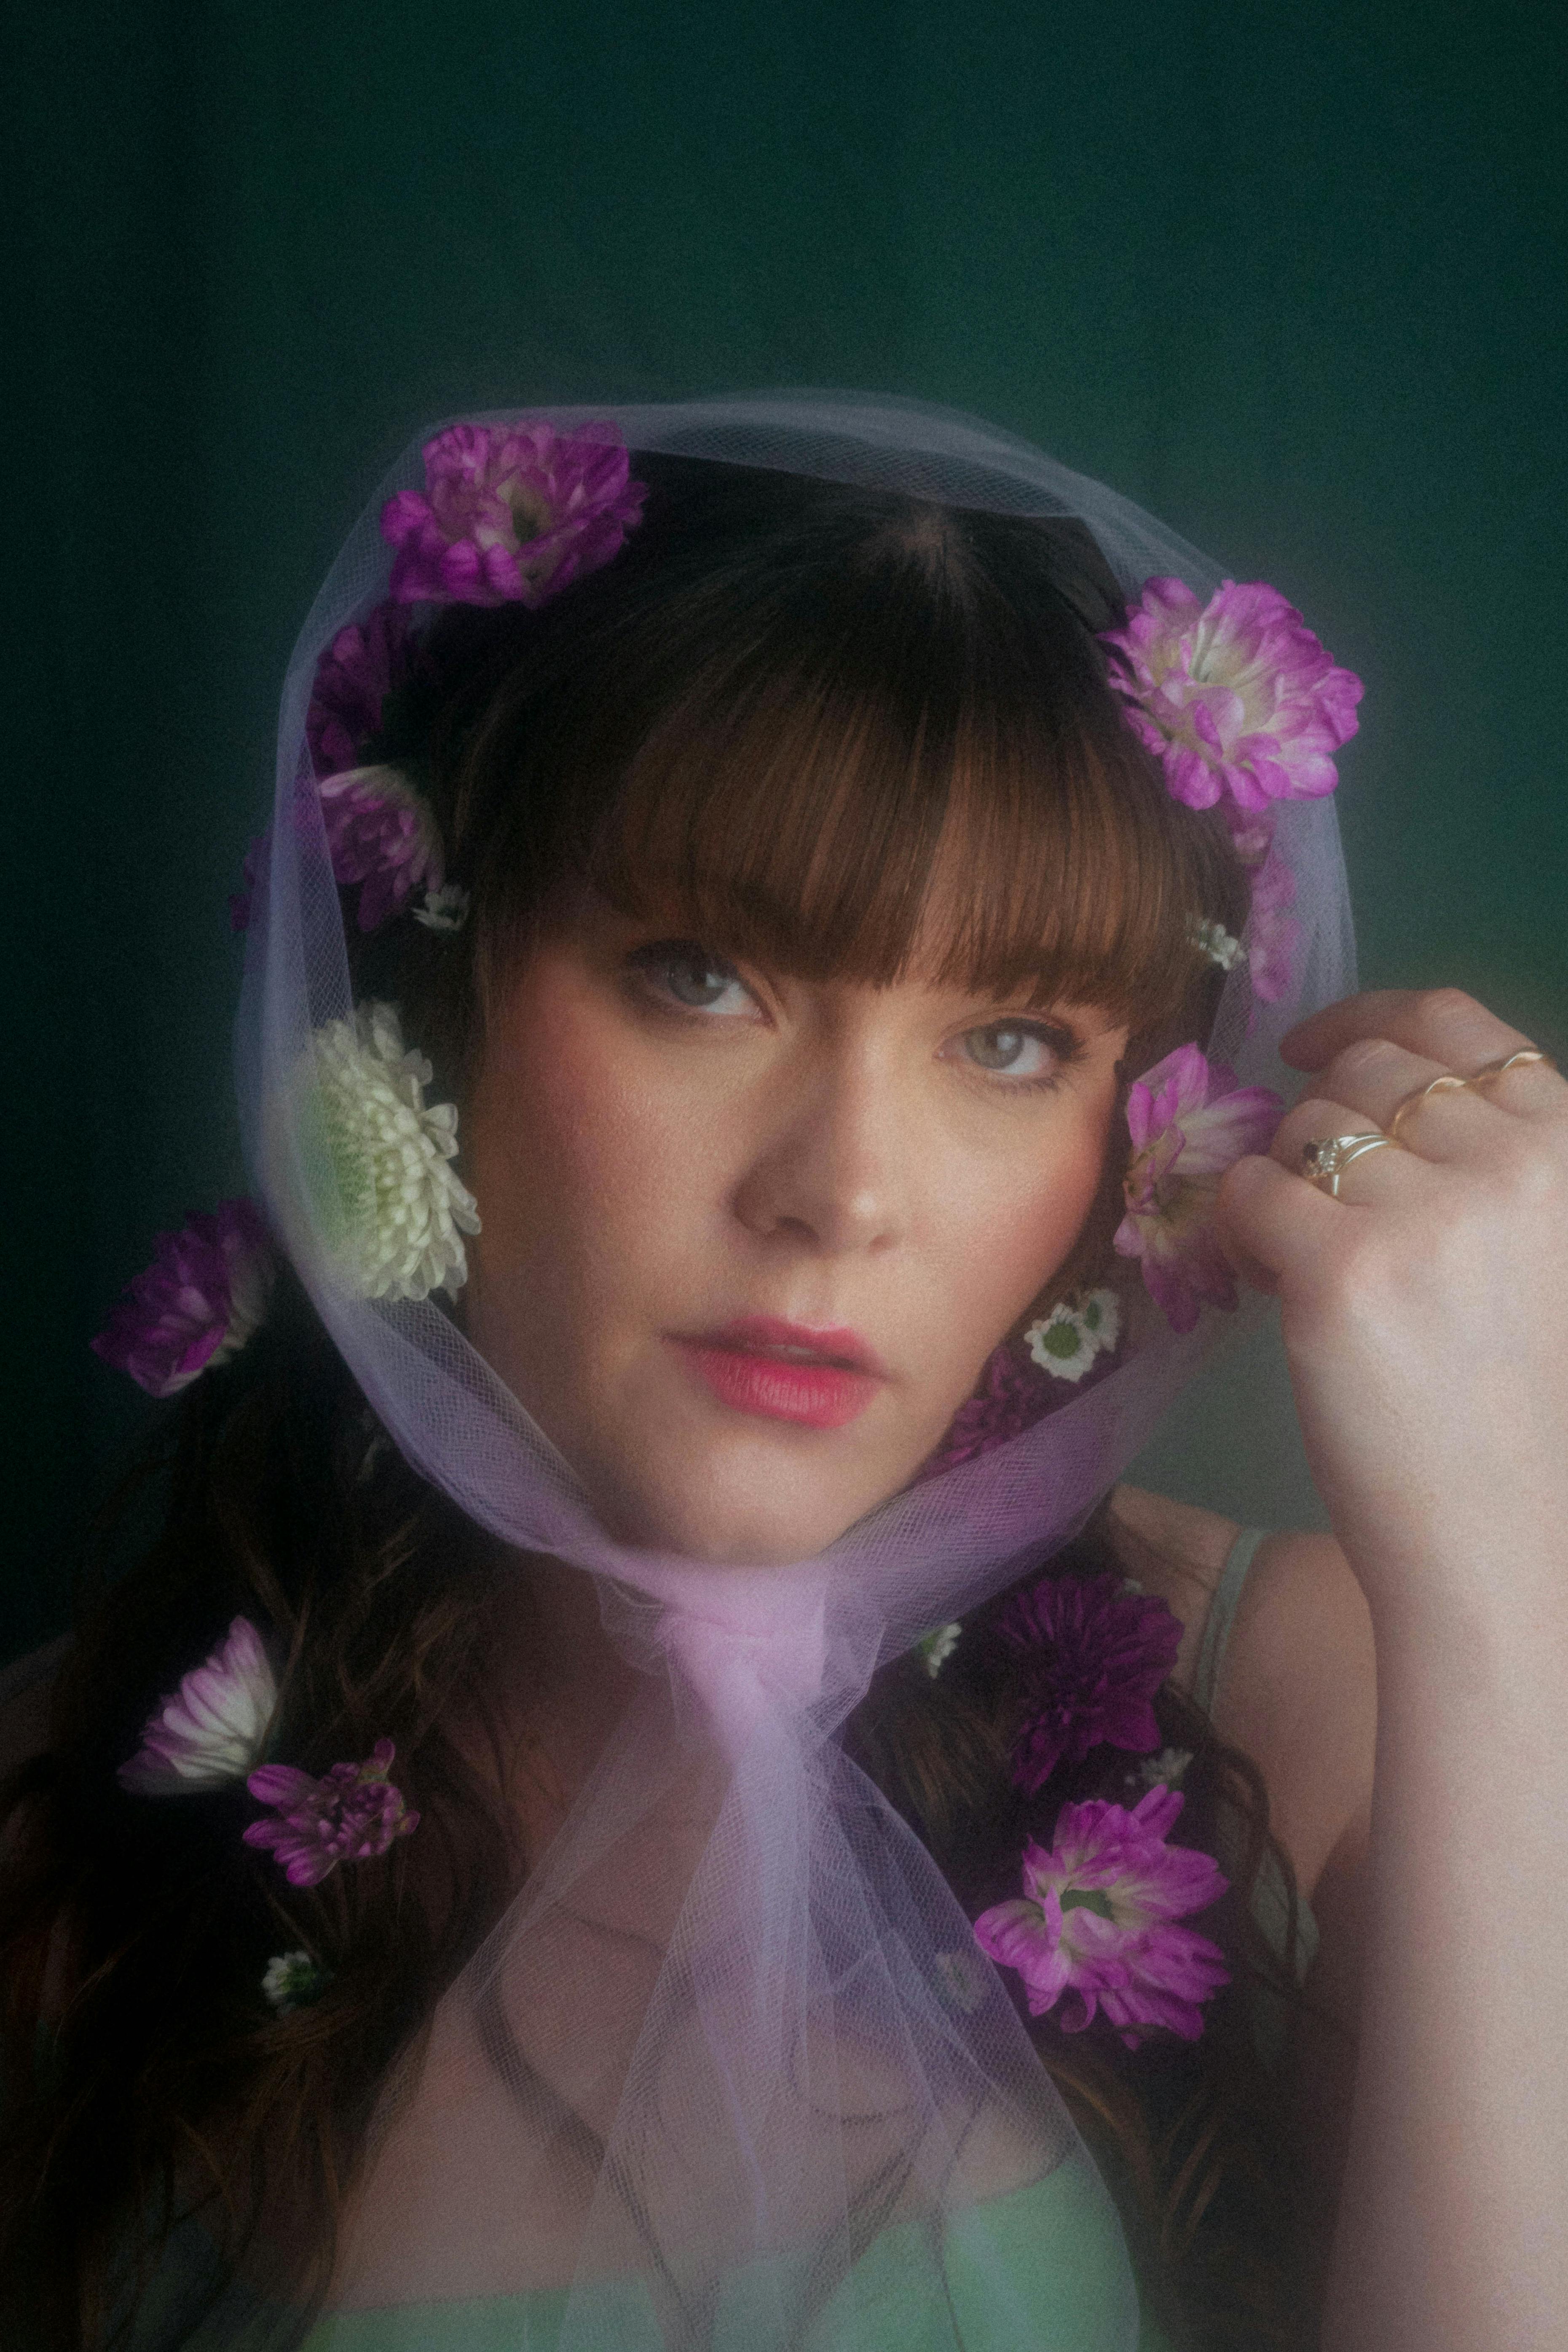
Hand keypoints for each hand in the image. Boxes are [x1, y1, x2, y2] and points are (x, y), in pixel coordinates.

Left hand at [1214, 989, 1567, 1615]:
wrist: (1499, 1531)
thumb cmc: (1512, 1402)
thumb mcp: (1531, 1247)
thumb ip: (1472, 1162)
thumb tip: (1342, 1094)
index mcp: (1560, 1147)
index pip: (1451, 1020)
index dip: (1365, 1017)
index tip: (1308, 1045)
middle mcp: (1507, 1160)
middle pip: (1362, 1074)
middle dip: (1313, 1124)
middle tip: (1306, 1200)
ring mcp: (1425, 1211)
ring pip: (1298, 1129)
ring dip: (1278, 1180)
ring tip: (1298, 1259)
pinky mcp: (1343, 1267)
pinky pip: (1247, 1191)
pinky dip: (1236, 1228)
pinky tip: (1266, 1281)